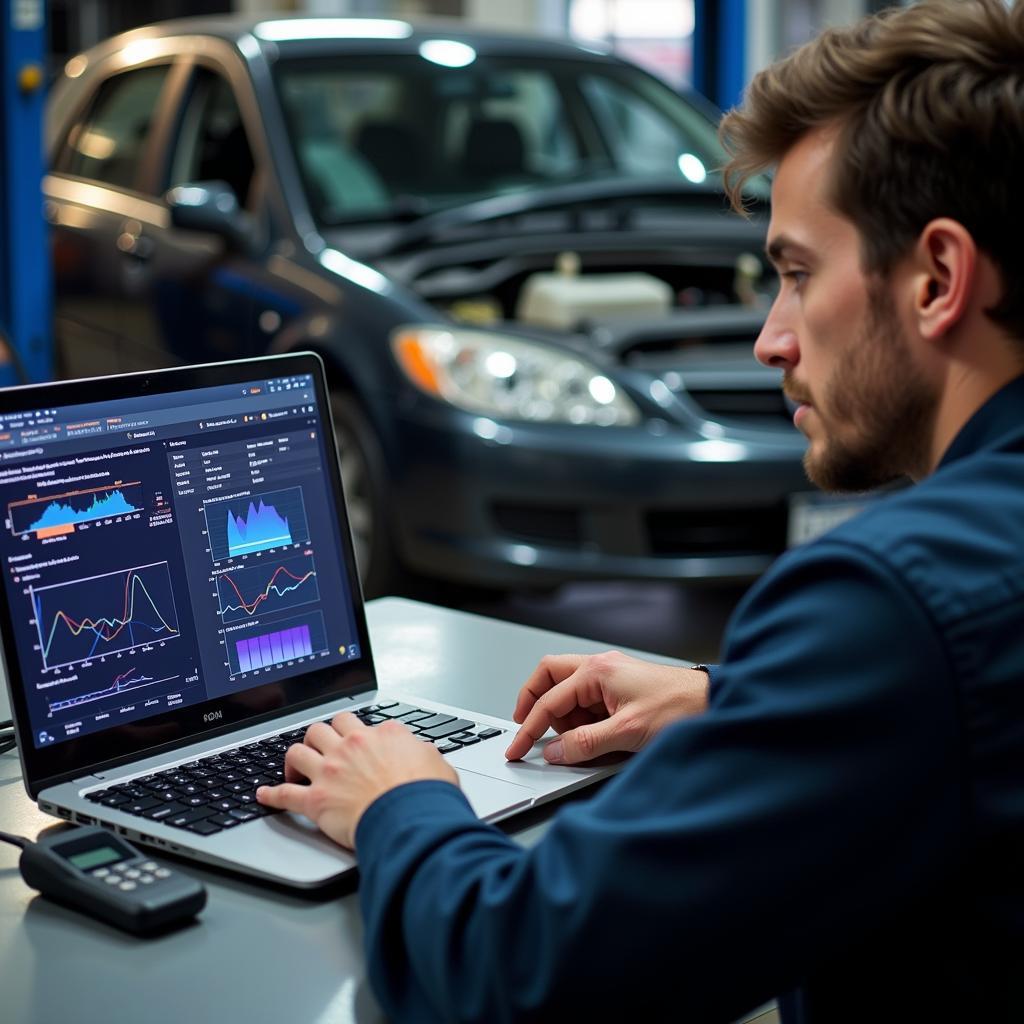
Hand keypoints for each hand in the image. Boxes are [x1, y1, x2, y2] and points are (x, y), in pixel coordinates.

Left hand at [257, 713, 458, 848]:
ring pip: (298, 751)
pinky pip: (284, 794)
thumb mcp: (437, 764)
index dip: (356, 734)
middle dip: (320, 736)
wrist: (411, 820)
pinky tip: (263, 795)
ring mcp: (330, 771)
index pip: (359, 723)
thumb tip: (424, 751)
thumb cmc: (426, 795)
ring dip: (295, 759)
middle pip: (322, 728)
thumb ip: (425, 753)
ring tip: (296, 768)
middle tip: (322, 749)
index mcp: (381, 735)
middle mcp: (351, 746)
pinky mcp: (316, 800)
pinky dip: (271, 796)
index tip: (356, 743)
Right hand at [504, 651, 709, 764]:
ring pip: (566, 691)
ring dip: (562, 717)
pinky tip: (593, 739)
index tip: (518, 748)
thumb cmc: (681, 708)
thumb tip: (555, 753)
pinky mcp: (620, 691)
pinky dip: (581, 721)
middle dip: (534, 704)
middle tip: (527, 730)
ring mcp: (610, 678)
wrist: (715, 705)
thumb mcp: (627, 732)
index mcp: (597, 670)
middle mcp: (600, 668)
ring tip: (576, 742)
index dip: (529, 728)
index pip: (549, 700)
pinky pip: (586, 702)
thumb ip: (586, 743)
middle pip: (549, 678)